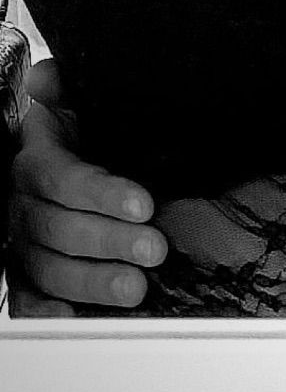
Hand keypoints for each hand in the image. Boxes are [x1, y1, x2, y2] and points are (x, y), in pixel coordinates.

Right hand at [6, 58, 165, 312]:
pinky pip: (27, 297)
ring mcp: (24, 242)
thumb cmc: (78, 134)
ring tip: (136, 288)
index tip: (145, 203)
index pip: (65, 178)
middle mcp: (24, 203)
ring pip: (51, 266)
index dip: (103, 193)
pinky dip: (48, 311)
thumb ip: (62, 88)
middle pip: (61, 228)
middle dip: (111, 241)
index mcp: (37, 159)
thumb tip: (48, 75)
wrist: (59, 157)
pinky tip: (73, 317)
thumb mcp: (75, 102)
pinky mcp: (26, 274)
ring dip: (94, 280)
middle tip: (155, 250)